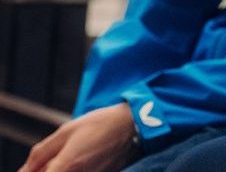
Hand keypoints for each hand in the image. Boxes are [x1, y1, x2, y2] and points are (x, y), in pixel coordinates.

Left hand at [19, 103, 139, 171]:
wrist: (134, 125)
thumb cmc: (102, 123)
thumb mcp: (66, 130)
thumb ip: (42, 152)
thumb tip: (26, 168)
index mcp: (66, 166)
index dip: (33, 171)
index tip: (37, 164)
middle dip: (48, 168)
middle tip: (56, 156)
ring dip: (62, 168)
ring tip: (74, 154)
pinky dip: (76, 169)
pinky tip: (84, 157)